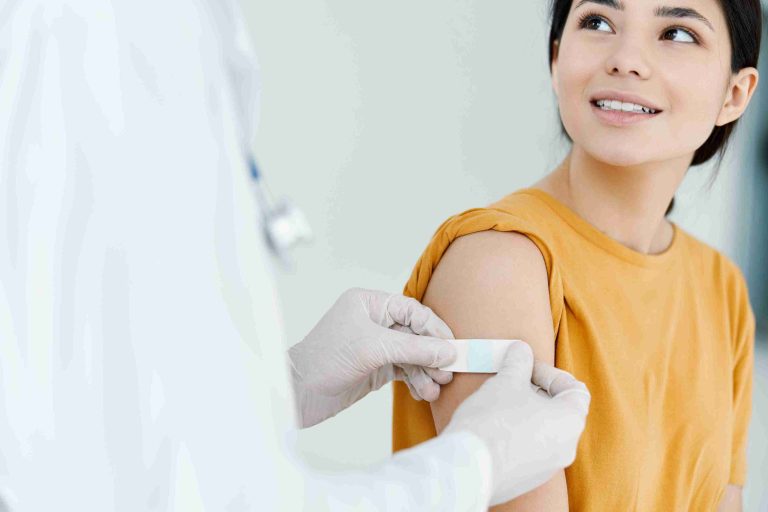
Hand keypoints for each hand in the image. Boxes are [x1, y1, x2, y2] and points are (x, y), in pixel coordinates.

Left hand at [288, 288, 456, 427]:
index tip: (453, 347)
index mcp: (369, 303)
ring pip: (411, 354)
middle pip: (415, 333)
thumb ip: (414, 349)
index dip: (435, 328)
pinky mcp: (374, 366)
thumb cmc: (326, 360)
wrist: (298, 393)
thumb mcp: (374, 349)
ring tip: (435, 389)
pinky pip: (403, 370)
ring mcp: (375, 345)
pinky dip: (415, 381)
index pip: (412, 310)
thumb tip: (449, 352)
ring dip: (425, 372)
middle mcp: (373, 321)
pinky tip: (423, 393)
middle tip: (447, 373)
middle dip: (432, 354)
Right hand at [444, 341, 590, 505]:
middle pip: (558, 410)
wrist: (467, 466)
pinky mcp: (526, 480)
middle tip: (509, 382)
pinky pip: (527, 451)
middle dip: (534, 391)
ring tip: (496, 404)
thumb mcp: (506, 380)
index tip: (526, 368)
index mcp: (570, 422)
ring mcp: (547, 467)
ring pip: (542, 431)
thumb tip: (521, 350)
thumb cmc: (493, 420)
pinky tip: (490, 428)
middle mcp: (566, 448)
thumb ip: (518, 361)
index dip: (550, 373)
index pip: (575, 389)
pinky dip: (514, 436)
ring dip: (523, 413)